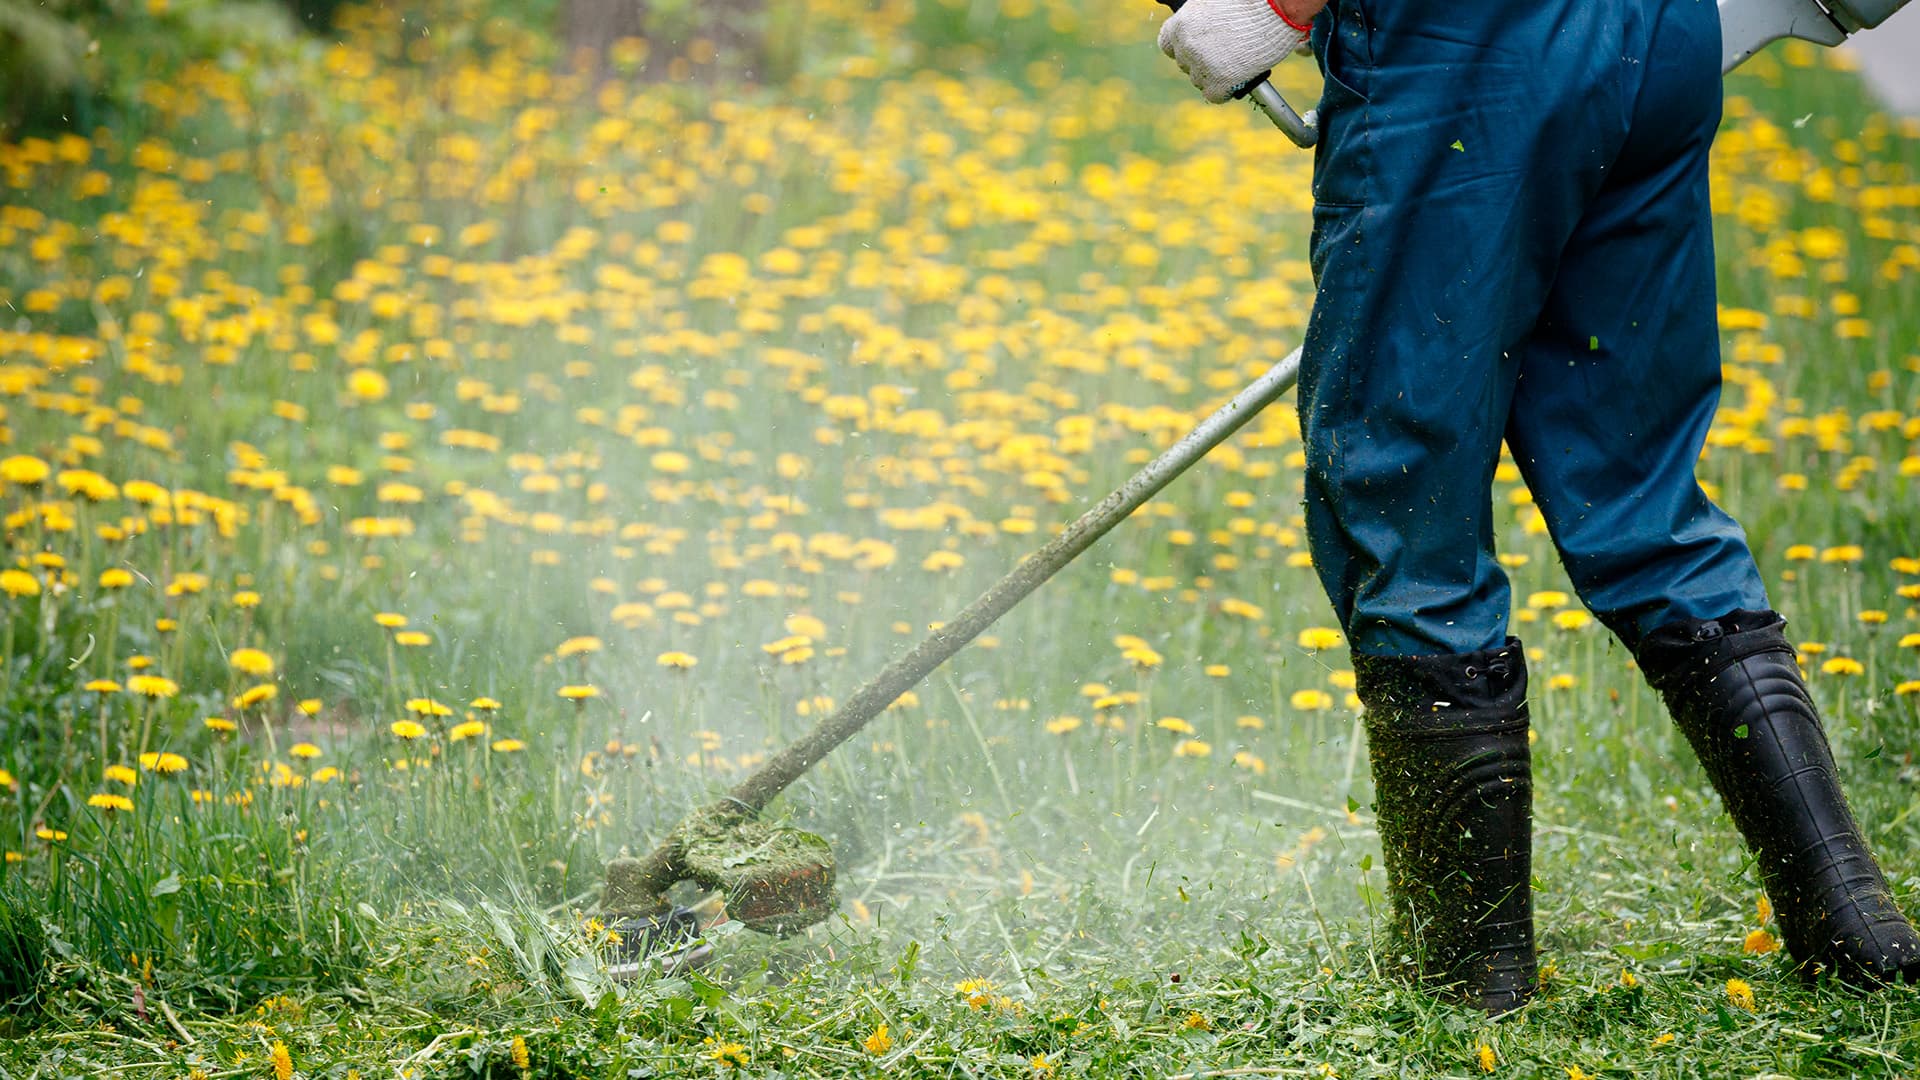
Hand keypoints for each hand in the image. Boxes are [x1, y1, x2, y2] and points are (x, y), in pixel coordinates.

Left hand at [1158, 0, 1319, 103]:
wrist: (1274, 8)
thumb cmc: (1249, 3)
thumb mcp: (1212, 5)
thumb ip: (1199, 22)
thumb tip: (1199, 35)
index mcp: (1180, 24)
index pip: (1167, 45)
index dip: (1183, 48)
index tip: (1195, 49)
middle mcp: (1186, 46)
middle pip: (1185, 64)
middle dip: (1201, 61)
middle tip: (1224, 54)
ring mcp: (1201, 65)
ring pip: (1199, 81)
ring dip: (1214, 75)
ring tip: (1236, 61)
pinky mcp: (1219, 82)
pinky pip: (1214, 96)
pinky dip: (1225, 91)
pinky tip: (1237, 79)